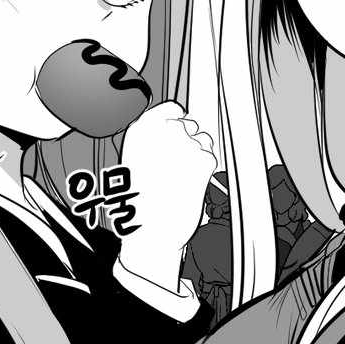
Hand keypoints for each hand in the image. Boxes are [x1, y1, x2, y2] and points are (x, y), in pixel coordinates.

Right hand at [118, 100, 221, 292]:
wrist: (151, 234)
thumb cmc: (139, 203)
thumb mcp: (134, 160)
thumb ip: (153, 138)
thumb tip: (174, 126)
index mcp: (143, 128)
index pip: (172, 109)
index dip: (176, 124)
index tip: (174, 140)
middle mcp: (166, 129)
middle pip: (190, 124)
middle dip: (188, 142)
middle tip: (176, 168)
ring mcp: (187, 143)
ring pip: (203, 139)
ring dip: (197, 155)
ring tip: (181, 179)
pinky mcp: (204, 159)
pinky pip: (211, 157)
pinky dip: (205, 171)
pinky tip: (190, 186)